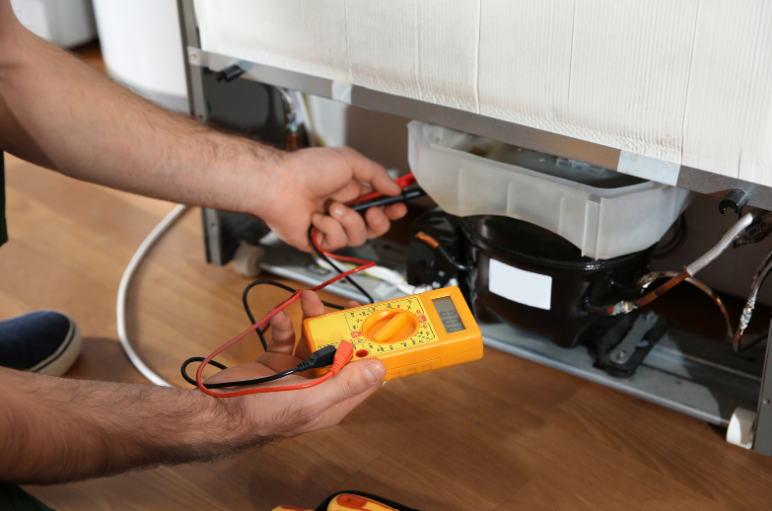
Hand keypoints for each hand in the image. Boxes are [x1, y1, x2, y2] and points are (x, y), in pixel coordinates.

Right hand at [204, 291, 385, 437]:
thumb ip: (345, 383)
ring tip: (308, 299)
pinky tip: (278, 319)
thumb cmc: (261, 413)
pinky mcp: (276, 362)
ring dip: (312, 318)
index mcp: (332, 400)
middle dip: (342, 327)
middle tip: (345, 305)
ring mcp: (296, 373)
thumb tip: (378, 370)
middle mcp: (318, 386)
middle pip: (340, 352)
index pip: (365, 377)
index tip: (377, 328)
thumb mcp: (310, 398)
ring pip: (314, 340)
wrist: (217, 410)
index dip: (374, 353)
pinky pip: (286, 338)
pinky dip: (283, 325)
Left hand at [256, 147, 407, 251]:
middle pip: (374, 227)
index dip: (391, 209)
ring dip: (348, 221)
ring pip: (358, 237)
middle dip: (378, 221)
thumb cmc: (307, 169)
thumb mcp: (349, 160)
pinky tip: (316, 217)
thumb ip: (377, 174)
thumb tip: (394, 187)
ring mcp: (330, 227)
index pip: (380, 206)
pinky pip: (337, 243)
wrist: (280, 184)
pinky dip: (329, 228)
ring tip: (332, 208)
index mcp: (351, 191)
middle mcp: (343, 210)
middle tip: (372, 211)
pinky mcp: (318, 241)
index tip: (399, 207)